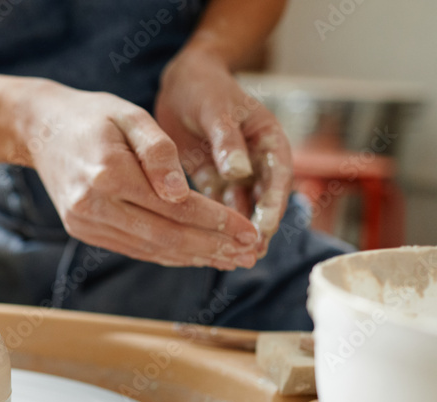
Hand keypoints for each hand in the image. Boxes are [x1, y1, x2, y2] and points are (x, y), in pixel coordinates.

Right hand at [24, 83, 261, 270]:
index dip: (216, 223)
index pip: (175, 207)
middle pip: (165, 236)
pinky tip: (195, 255)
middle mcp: (94, 206)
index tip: (250, 231)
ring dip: (194, 257)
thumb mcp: (131, 115)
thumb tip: (183, 194)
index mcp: (108, 174)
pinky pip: (133, 248)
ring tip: (231, 259)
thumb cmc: (92, 116)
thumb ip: (160, 152)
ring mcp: (85, 223)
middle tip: (250, 254)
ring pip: (150, 249)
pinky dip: (168, 254)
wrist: (42, 130)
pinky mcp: (84, 230)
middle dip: (212, 247)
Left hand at [155, 48, 292, 255]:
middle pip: (262, 200)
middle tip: (249, 255)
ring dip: (236, 232)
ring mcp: (236, 173)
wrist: (184, 81)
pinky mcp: (214, 180)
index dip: (271, 204)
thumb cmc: (206, 88)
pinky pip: (216, 206)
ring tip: (231, 259)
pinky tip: (208, 247)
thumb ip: (228, 140)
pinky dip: (214, 225)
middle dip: (257, 229)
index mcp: (268, 141)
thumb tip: (239, 170)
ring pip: (240, 208)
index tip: (262, 227)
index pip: (277, 178)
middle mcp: (257, 161)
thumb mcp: (218, 109)